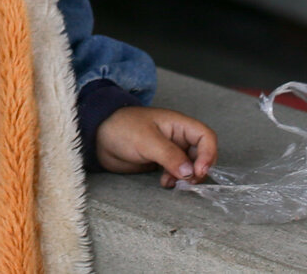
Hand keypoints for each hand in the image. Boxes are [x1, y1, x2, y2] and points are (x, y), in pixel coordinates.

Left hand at [95, 105, 216, 187]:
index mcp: (178, 124)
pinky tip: (165, 182)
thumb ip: (170, 156)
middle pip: (201, 153)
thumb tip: (190, 172)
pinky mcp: (161, 161)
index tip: (199, 171)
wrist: (98, 137)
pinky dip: (175, 179)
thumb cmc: (121, 128)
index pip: (205, 136)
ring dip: (186, 177)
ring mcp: (169, 149)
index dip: (208, 154)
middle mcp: (177, 136)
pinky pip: (177, 172)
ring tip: (174, 183)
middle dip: (198, 169)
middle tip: (189, 182)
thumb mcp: (147, 141)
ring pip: (190, 165)